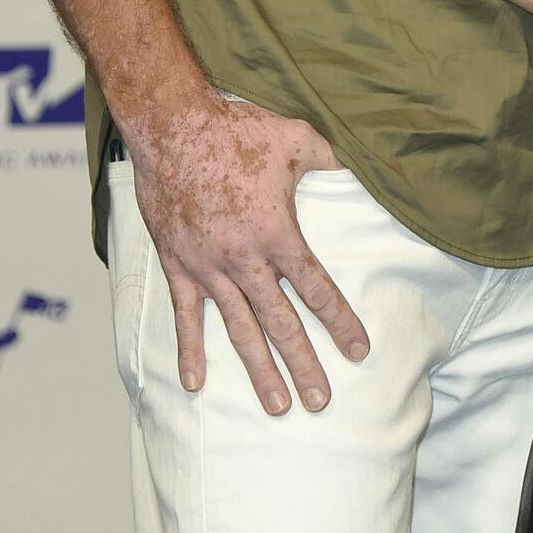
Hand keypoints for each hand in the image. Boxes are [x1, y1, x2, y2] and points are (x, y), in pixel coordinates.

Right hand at [123, 92, 368, 414]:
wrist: (173, 127)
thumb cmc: (238, 130)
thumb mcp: (298, 138)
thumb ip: (330, 162)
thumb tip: (359, 170)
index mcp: (277, 233)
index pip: (316, 288)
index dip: (339, 321)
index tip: (358, 350)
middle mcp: (244, 259)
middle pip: (280, 323)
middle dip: (303, 364)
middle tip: (320, 402)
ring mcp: (208, 267)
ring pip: (238, 329)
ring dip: (258, 370)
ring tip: (277, 406)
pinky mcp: (178, 264)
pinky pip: (184, 316)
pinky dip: (190, 350)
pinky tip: (196, 383)